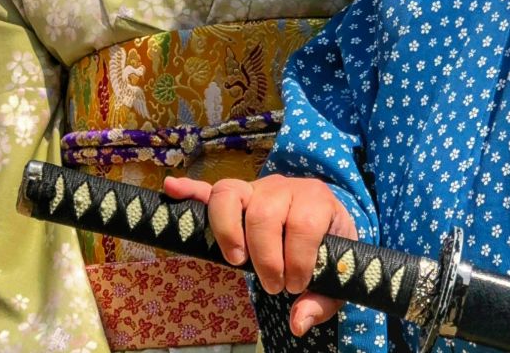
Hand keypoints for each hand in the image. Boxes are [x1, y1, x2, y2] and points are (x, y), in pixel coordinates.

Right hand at [163, 174, 352, 336]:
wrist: (326, 222)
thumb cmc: (329, 249)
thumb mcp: (337, 275)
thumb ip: (322, 300)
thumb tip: (297, 322)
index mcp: (317, 201)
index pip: (304, 222)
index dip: (298, 258)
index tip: (295, 285)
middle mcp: (284, 187)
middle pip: (265, 213)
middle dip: (265, 256)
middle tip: (272, 284)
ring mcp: (256, 188)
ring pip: (231, 195)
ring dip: (228, 231)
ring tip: (237, 261)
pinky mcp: (236, 196)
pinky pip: (209, 189)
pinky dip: (190, 190)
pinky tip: (172, 188)